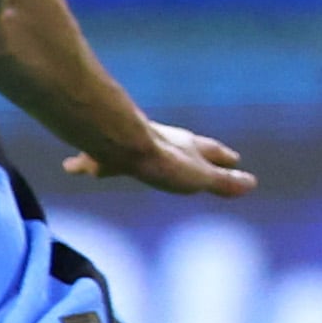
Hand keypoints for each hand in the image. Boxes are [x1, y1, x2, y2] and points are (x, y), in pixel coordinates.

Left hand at [64, 120, 255, 200]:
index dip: (222, 157)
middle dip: (185, 151)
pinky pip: (95, 156)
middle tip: (193, 153)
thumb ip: (222, 182)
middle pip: (177, 144)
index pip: (210, 151)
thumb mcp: (199, 177)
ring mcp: (134, 141)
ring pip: (136, 147)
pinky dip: (86, 162)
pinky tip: (70, 167)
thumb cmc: (162, 163)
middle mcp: (160, 139)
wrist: (121, 144)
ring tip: (133, 164)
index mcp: (186, 147)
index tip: (233, 158)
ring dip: (142, 155)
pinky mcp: (105, 147)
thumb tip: (251, 183)